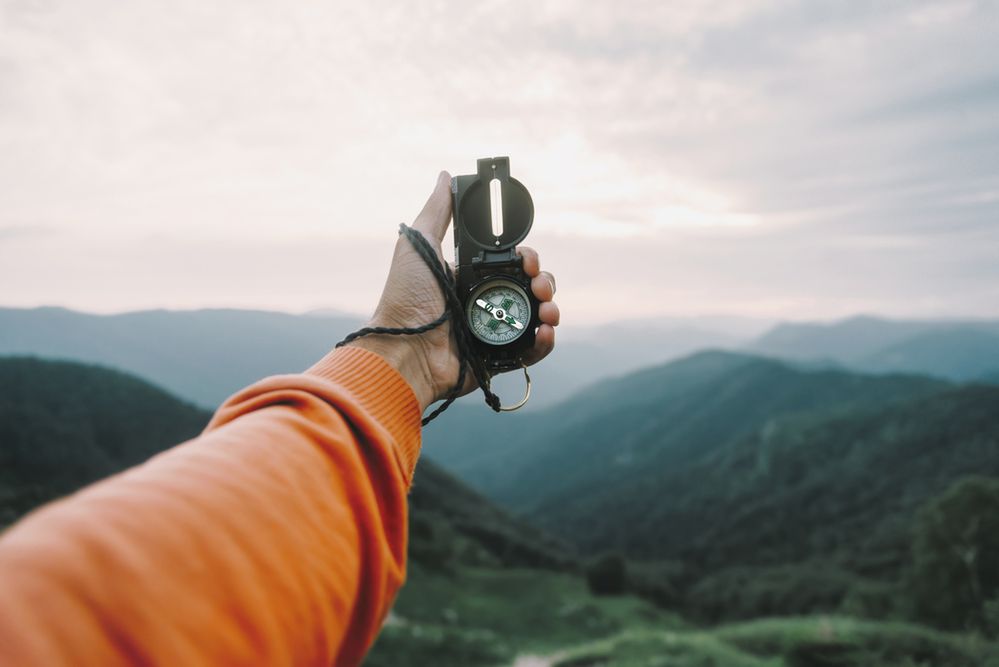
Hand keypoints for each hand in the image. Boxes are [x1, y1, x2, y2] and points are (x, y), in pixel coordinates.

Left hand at [348, 171, 559, 411]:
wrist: (404, 350)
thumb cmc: (405, 298)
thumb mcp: (419, 245)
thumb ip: (436, 211)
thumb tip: (445, 176)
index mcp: (469, 278)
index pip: (510, 264)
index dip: (526, 258)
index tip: (526, 256)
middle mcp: (483, 304)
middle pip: (529, 288)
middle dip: (543, 282)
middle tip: (539, 283)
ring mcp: (492, 332)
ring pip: (535, 317)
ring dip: (550, 309)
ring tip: (548, 309)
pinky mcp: (496, 359)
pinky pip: (530, 350)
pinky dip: (545, 342)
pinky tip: (545, 331)